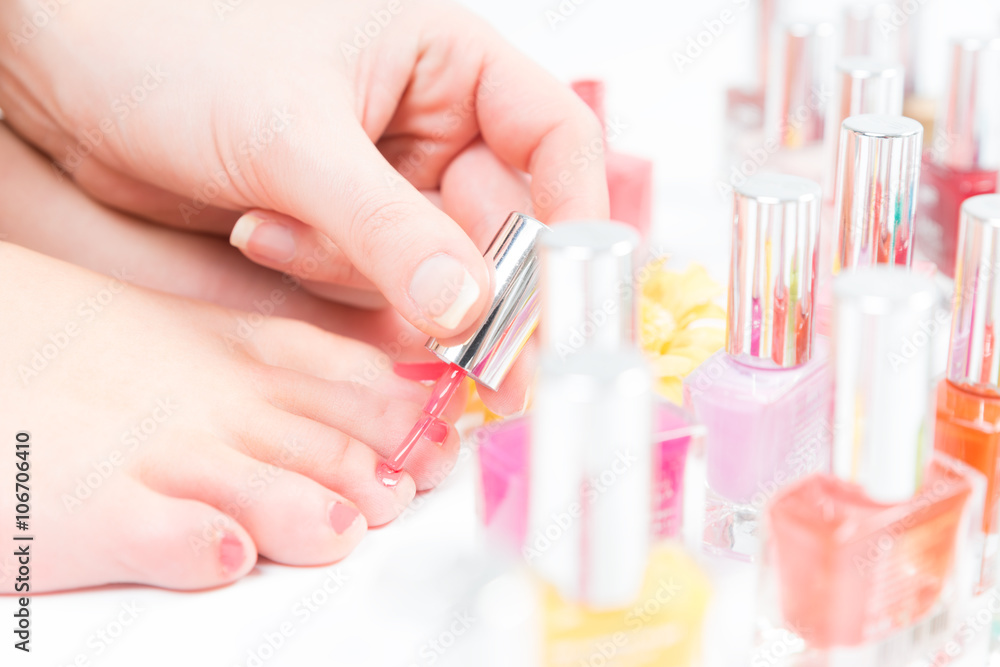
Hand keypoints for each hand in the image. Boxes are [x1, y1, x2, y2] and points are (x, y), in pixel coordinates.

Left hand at [0, 0, 607, 347]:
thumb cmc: (172, 48)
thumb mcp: (293, 136)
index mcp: (447, 65)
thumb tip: (471, 308)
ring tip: (274, 229)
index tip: (573, 294)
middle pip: (503, 227)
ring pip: (435, 270)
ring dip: (370, 278)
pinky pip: (376, 288)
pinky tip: (257, 232)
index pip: (553, 142)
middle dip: (479, 288)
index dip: (578, 217)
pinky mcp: (341, 234)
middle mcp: (430, 126)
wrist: (67, 78)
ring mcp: (387, 186)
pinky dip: (330, 282)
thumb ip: (389, 229)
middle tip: (474, 358)